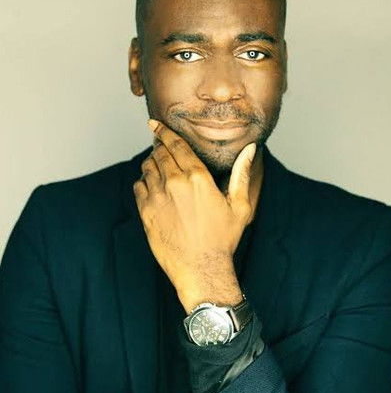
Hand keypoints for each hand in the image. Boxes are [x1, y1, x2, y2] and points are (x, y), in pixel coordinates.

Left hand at [133, 119, 255, 293]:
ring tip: (158, 168)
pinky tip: (152, 187)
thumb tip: (250, 150)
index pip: (176, 145)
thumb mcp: (240, 206)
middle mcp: (175, 183)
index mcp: (198, 177)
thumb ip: (242, 174)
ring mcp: (157, 197)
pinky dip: (143, 182)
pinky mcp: (145, 212)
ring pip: (147, 168)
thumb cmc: (223, 239)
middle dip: (158, 146)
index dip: (164, 131)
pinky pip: (138, 186)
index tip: (155, 124)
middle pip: (159, 153)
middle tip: (160, 146)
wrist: (201, 268)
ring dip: (151, 163)